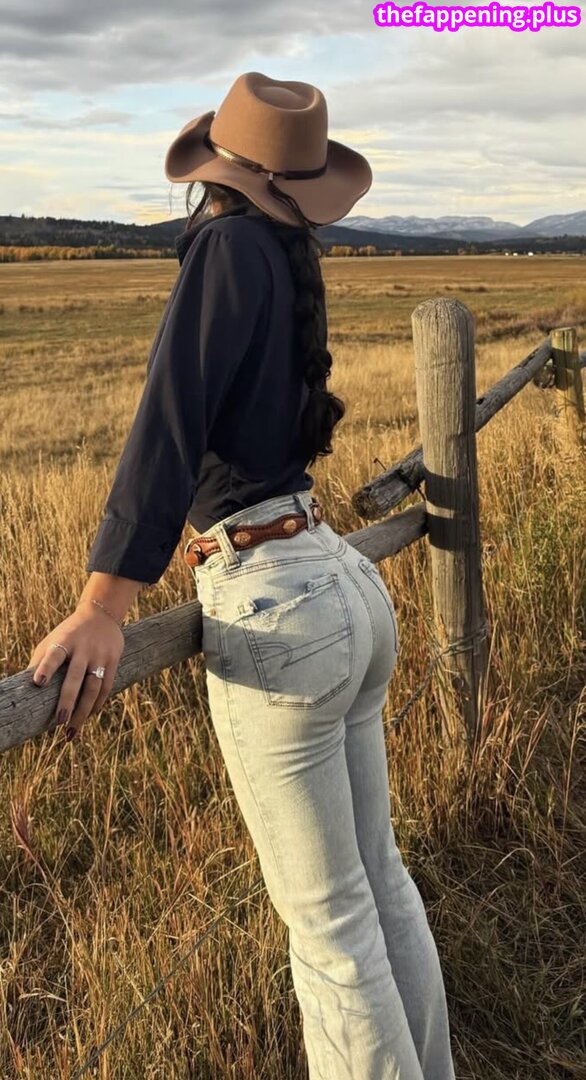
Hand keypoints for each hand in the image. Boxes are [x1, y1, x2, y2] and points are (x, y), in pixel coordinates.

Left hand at [27, 604, 124, 741]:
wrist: (101, 615)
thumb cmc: (68, 634)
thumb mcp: (52, 640)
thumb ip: (40, 661)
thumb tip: (24, 689)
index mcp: (63, 641)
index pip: (54, 655)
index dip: (46, 668)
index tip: (38, 683)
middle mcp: (83, 648)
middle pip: (75, 678)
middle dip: (67, 701)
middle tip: (59, 722)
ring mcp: (100, 654)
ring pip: (93, 687)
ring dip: (83, 711)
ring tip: (71, 731)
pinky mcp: (113, 660)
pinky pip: (106, 687)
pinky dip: (97, 704)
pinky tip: (89, 716)